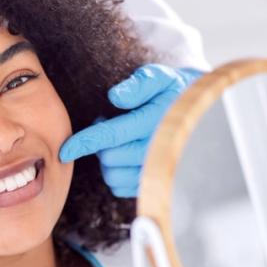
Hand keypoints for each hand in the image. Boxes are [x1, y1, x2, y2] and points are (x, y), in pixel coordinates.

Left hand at [58, 64, 202, 197]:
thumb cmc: (174, 92)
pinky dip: (117, 174)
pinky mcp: (156, 186)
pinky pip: (121, 188)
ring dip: (109, 160)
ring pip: (114, 176)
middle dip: (101, 145)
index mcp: (156, 123)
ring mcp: (158, 172)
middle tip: (111, 125)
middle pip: (109, 158)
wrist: (201, 116)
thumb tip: (115, 96)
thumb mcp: (160, 78)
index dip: (85, 143)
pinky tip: (126, 157)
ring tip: (121, 141)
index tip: (65, 150)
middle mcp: (159, 152)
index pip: (112, 136)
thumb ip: (140, 84)